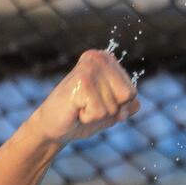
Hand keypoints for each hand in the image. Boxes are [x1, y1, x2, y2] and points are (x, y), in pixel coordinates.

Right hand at [25, 49, 140, 145]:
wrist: (52, 126)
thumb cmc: (82, 116)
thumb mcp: (112, 110)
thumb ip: (129, 104)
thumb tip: (134, 102)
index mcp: (107, 60)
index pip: (132, 93)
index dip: (117, 107)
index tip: (97, 103)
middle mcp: (98, 58)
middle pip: (127, 96)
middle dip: (110, 110)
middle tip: (88, 106)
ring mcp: (90, 68)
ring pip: (114, 106)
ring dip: (98, 114)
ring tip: (81, 107)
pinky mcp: (82, 81)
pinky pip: (100, 112)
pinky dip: (88, 118)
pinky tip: (75, 110)